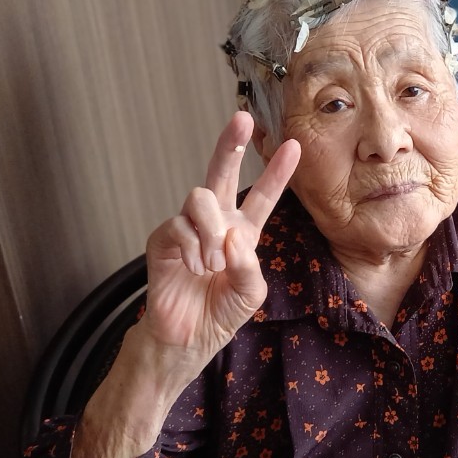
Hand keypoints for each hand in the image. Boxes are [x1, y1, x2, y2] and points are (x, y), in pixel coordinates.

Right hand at [140, 112, 299, 377]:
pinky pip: (179, 226)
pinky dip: (192, 248)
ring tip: (212, 265)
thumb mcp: (250, 292)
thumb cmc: (220, 313)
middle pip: (222, 173)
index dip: (277, 172)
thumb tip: (232, 235)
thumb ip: (248, 265)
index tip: (294, 146)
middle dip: (231, 144)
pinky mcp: (163, 239)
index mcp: (243, 232)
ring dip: (211, 231)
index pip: (262, 196)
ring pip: (200, 198)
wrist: (187, 338)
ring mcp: (188, 228)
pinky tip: (195, 268)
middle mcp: (215, 223)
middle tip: (242, 119)